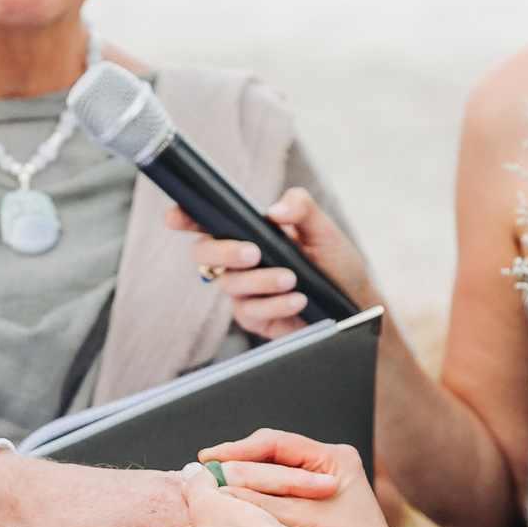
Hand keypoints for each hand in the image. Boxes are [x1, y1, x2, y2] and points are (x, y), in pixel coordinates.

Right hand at [173, 187, 377, 338]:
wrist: (354, 304)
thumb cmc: (335, 262)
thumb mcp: (324, 230)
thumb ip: (302, 209)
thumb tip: (274, 210)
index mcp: (249, 232)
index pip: (209, 222)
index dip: (185, 218)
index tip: (173, 217)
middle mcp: (239, 261)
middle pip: (204, 254)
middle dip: (223, 252)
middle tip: (252, 253)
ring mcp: (243, 291)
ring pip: (229, 284)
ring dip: (260, 280)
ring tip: (292, 279)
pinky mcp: (253, 317)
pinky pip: (248, 311)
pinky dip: (274, 304)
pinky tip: (298, 300)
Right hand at [199, 430, 414, 526]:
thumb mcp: (301, 523)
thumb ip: (260, 502)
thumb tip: (217, 489)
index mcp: (333, 457)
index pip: (274, 443)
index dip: (237, 451)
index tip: (208, 461)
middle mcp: (328, 465)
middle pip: (269, 457)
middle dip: (236, 467)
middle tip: (202, 475)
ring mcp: (320, 486)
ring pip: (269, 479)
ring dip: (242, 486)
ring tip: (211, 493)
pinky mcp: (313, 507)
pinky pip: (275, 499)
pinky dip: (254, 504)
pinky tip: (231, 513)